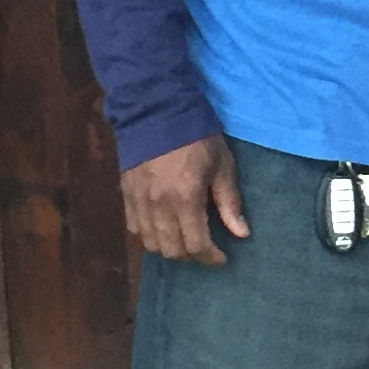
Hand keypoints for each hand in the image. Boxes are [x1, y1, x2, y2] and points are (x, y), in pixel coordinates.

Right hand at [121, 136, 249, 263]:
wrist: (157, 110)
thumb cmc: (197, 137)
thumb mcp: (222, 165)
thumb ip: (229, 202)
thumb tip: (242, 234)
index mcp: (186, 198)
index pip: (196, 245)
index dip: (211, 258)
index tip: (223, 258)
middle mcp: (159, 206)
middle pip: (172, 250)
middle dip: (192, 256)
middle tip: (206, 249)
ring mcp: (139, 202)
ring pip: (151, 244)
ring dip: (170, 249)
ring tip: (186, 242)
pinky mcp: (126, 195)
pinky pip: (135, 229)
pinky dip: (149, 237)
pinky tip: (163, 230)